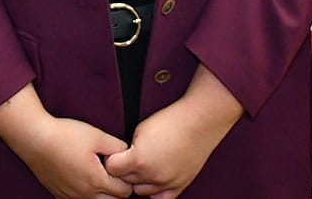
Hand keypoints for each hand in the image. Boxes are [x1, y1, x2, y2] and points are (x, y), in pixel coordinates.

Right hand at [13, 116, 133, 198]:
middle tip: (111, 170)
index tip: (120, 166)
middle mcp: (84, 195)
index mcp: (97, 181)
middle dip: (117, 189)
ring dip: (101, 193)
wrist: (34, 138)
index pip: (125, 192)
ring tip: (96, 173)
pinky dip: (85, 194)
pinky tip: (81, 177)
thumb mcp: (96, 135)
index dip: (127, 179)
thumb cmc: (65, 135)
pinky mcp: (59, 195)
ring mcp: (70, 197)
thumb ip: (117, 147)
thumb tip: (128, 153)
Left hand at [104, 94, 238, 198]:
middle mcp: (152, 175)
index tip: (115, 153)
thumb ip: (128, 150)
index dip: (112, 159)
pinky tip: (153, 178)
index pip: (112, 168)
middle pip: (126, 181)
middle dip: (124, 170)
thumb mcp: (140, 130)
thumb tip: (119, 161)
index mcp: (139, 160)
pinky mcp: (180, 185)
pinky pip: (160, 198)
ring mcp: (167, 183)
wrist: (200, 121)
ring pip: (141, 191)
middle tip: (129, 158)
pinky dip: (154, 191)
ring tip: (143, 166)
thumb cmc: (170, 121)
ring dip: (138, 181)